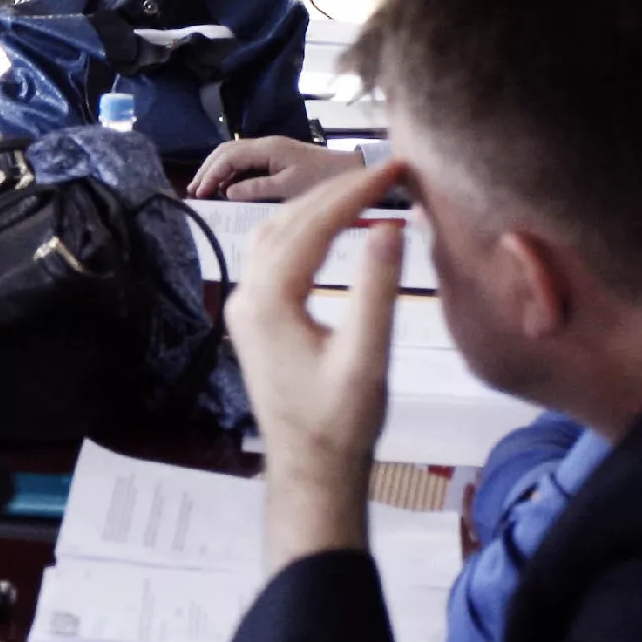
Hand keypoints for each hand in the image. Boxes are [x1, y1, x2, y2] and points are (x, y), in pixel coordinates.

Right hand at [189, 136, 365, 201]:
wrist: (353, 172)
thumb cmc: (324, 180)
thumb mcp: (290, 188)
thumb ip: (257, 189)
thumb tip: (228, 192)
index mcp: (268, 148)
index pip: (228, 156)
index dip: (210, 174)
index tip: (199, 193)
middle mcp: (266, 144)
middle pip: (225, 150)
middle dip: (207, 169)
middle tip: (194, 190)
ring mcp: (271, 150)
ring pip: (233, 154)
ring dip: (217, 170)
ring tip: (204, 189)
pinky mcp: (276, 158)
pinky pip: (245, 161)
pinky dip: (230, 172)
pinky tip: (226, 188)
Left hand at [225, 160, 407, 570]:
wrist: (311, 472)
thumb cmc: (341, 424)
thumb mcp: (367, 357)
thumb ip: (376, 290)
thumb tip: (388, 227)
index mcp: (269, 301)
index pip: (314, 225)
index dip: (356, 193)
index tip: (395, 169)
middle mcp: (247, 296)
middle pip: (289, 222)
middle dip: (336, 192)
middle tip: (385, 171)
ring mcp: (246, 308)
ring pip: (275, 235)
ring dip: (316, 208)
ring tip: (363, 192)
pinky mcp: (255, 320)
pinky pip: (273, 257)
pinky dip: (304, 232)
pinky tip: (333, 231)